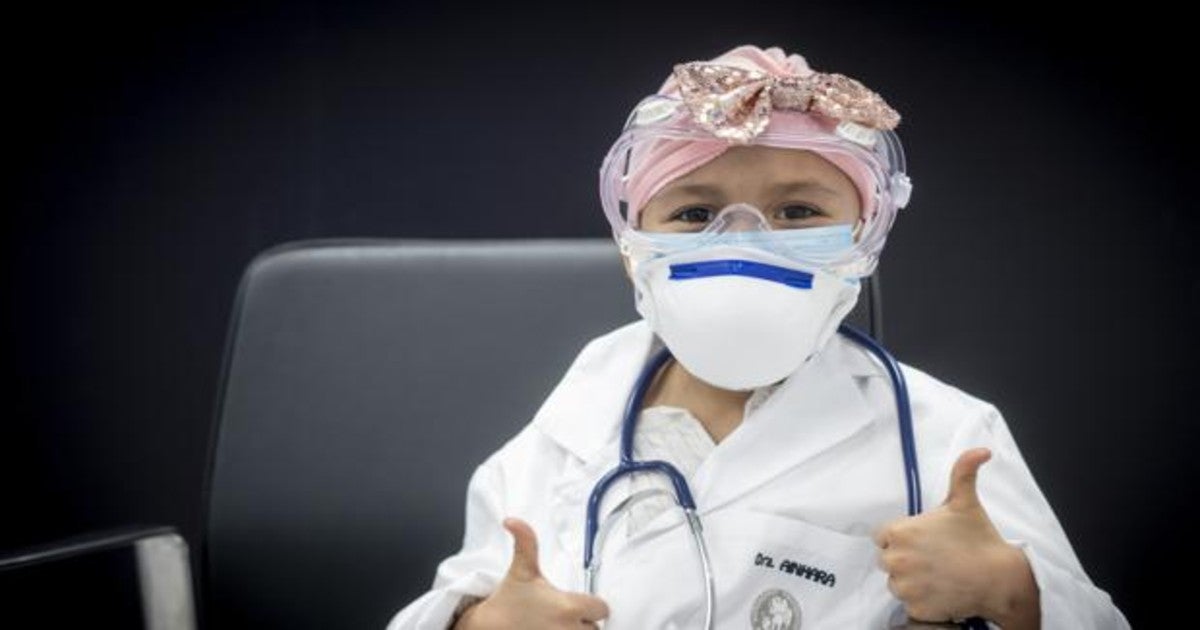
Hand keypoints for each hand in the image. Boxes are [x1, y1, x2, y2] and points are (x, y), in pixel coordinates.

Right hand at [453, 517, 609, 628]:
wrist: (488, 627)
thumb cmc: (508, 599)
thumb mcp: (521, 569)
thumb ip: (526, 541)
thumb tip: (512, 520)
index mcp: (568, 607)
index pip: (602, 609)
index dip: (592, 606)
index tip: (578, 605)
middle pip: (595, 629)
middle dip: (582, 623)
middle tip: (563, 617)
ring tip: (557, 627)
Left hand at [874, 448, 1038, 627]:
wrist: (999, 579)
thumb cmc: (980, 539)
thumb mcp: (966, 501)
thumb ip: (963, 471)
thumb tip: (980, 450)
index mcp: (899, 532)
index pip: (882, 536)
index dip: (900, 538)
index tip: (921, 541)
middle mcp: (895, 560)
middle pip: (887, 560)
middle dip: (905, 558)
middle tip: (932, 558)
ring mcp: (904, 587)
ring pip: (897, 583)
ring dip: (912, 581)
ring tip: (938, 574)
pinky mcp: (914, 608)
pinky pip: (909, 604)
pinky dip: (922, 601)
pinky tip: (941, 591)